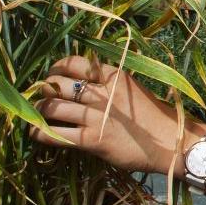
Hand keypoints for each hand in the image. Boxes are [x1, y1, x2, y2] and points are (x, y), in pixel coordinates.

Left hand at [26, 55, 204, 173]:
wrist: (170, 141)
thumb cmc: (152, 116)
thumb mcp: (131, 89)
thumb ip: (107, 83)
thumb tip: (77, 81)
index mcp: (113, 75)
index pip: (74, 62)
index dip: (56, 67)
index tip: (51, 75)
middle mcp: (103, 93)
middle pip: (58, 84)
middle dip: (43, 89)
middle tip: (39, 96)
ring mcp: (97, 116)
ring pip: (53, 107)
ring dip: (39, 111)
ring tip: (37, 114)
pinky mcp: (93, 139)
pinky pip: (58, 134)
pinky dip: (41, 133)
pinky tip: (35, 133)